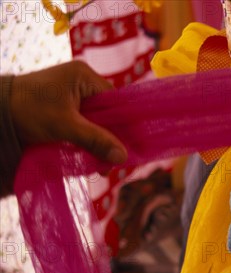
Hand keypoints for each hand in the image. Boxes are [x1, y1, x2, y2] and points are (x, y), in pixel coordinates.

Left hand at [10, 61, 126, 163]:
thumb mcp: (65, 126)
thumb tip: (123, 158)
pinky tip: (91, 157)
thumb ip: (96, 140)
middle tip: (113, 161)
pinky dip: (88, 140)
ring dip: (99, 142)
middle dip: (110, 138)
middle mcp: (82, 82)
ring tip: (102, 164)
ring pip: (97, 122)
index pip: (116, 102)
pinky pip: (86, 125)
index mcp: (85, 76)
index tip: (128, 148)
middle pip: (108, 113)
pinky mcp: (65, 108)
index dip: (123, 125)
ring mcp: (73, 95)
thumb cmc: (28, 110)